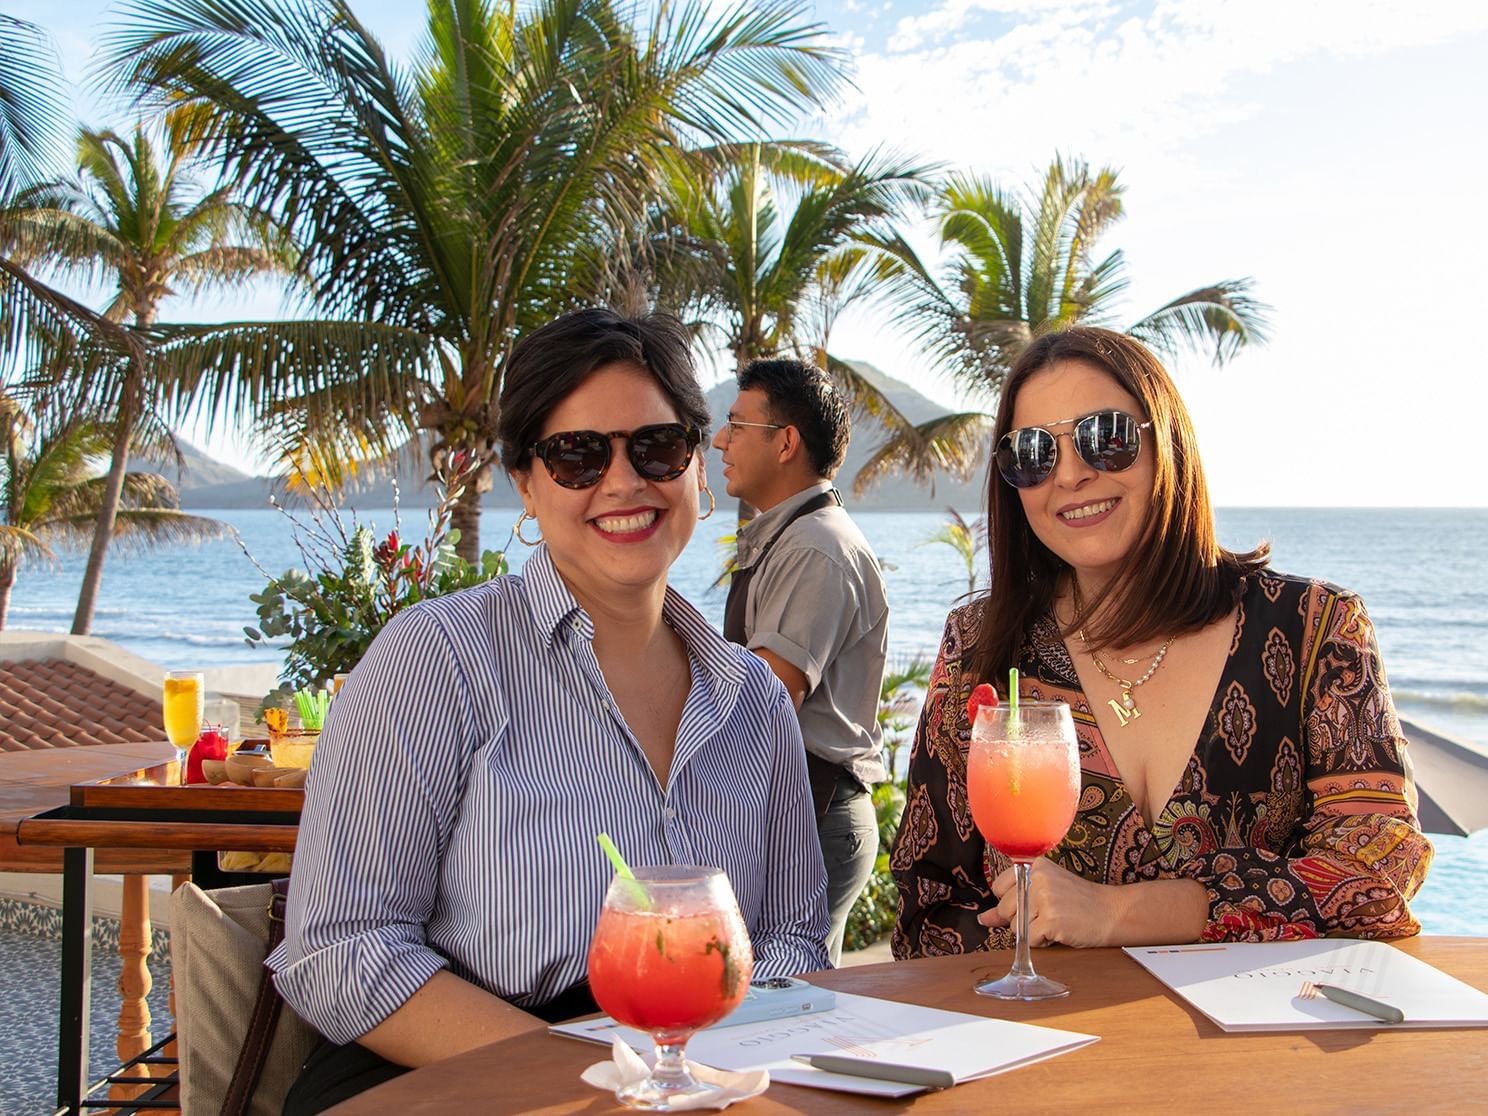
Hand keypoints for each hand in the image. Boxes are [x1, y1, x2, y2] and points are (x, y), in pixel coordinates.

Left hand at [977, 858, 1118, 948]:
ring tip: (1054, 921)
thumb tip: (983, 918)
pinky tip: (1058, 931)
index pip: (998, 887)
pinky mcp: (1051, 920)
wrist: (1111, 912)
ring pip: (1015, 926)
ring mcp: (1044, 899)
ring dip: (1032, 930)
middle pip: (1004, 908)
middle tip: (1048, 912)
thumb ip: (1011, 902)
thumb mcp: (1044, 892)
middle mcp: (1037, 878)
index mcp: (1034, 865)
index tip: (1032, 900)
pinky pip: (1028, 939)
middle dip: (1021, 917)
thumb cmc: (1077, 902)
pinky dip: (1041, 941)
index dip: (1012, 900)